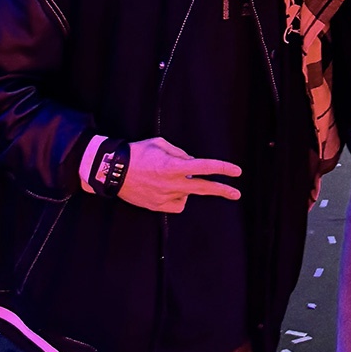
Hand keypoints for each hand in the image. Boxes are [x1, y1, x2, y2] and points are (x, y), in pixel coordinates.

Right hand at [118, 137, 240, 213]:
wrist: (114, 171)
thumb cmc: (138, 153)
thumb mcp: (161, 144)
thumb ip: (180, 153)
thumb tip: (192, 163)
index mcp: (175, 166)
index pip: (205, 167)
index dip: (223, 169)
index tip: (237, 171)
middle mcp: (172, 183)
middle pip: (204, 188)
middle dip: (222, 190)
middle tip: (236, 194)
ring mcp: (165, 197)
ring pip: (187, 194)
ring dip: (186, 187)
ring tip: (167, 178)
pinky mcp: (157, 207)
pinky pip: (176, 203)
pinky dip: (176, 196)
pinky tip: (165, 189)